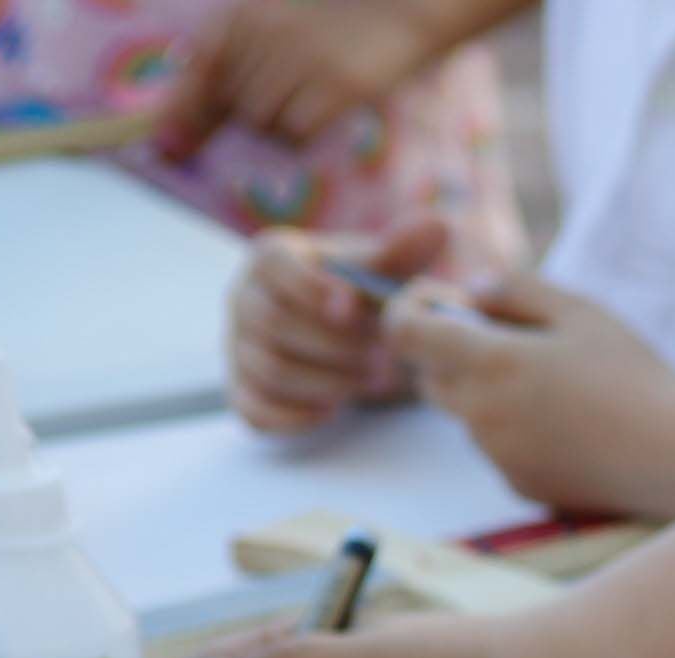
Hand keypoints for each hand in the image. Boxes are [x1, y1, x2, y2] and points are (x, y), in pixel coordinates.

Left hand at [151, 0, 445, 159]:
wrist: (408, 6)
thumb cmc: (342, 19)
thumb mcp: (280, 24)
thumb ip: (235, 59)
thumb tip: (185, 114)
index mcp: (249, 12)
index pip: (200, 64)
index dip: (180, 110)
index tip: (165, 150)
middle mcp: (269, 32)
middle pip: (231, 102)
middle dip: (239, 119)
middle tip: (274, 114)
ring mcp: (305, 59)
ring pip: (261, 121)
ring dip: (276, 128)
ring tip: (306, 105)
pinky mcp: (340, 86)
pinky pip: (297, 132)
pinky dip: (300, 137)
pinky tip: (321, 116)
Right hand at [224, 216, 447, 433]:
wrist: (348, 337)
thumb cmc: (363, 295)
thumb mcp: (383, 271)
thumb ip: (403, 251)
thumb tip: (436, 224)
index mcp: (273, 257)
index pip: (272, 263)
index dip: (311, 287)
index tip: (354, 308)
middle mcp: (244, 296)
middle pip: (271, 322)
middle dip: (335, 345)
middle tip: (382, 356)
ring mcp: (238, 344)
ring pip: (269, 368)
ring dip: (328, 381)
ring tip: (371, 379)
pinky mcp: (243, 387)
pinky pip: (253, 409)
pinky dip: (296, 416)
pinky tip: (334, 410)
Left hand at [390, 277, 674, 520]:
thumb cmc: (636, 376)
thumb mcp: (579, 312)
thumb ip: (513, 288)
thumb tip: (471, 290)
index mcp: (491, 361)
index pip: (404, 332)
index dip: (410, 310)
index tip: (444, 303)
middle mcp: (482, 412)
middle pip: (427, 377)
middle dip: (450, 354)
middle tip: (508, 343)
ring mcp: (498, 455)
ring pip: (464, 416)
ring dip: (486, 395)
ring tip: (552, 390)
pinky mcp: (519, 484)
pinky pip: (495, 449)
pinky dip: (514, 432)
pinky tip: (568, 428)